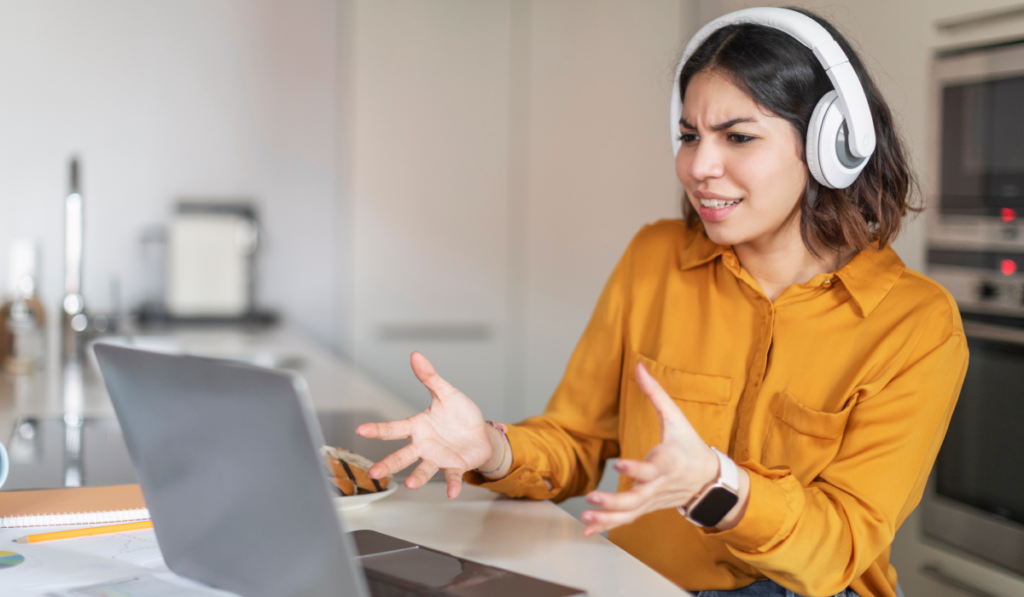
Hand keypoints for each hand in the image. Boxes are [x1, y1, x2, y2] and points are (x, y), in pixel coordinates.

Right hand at [356, 351, 496, 498]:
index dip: (377, 429)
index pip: (394, 428)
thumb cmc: (460, 415)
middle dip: (388, 464)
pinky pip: (451, 476)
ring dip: (416, 478)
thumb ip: (430, 377)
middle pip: (402, 456)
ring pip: (423, 469)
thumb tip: (416, 355)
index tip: (360, 429)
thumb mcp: (446, 393)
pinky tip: (450, 493)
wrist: (481, 433)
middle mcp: (423, 445)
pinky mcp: (454, 466)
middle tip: (374, 473)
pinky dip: (450, 485)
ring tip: (409, 484)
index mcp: (417, 427)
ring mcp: (437, 458)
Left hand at [580, 362, 732, 536]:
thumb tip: (639, 366)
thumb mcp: (676, 418)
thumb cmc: (689, 446)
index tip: (618, 464)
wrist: (709, 479)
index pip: (651, 468)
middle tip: (593, 498)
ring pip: (630, 513)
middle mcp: (659, 485)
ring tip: (587, 518)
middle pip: (637, 497)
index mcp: (667, 462)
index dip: (635, 468)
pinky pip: (627, 519)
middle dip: (615, 501)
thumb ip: (655, 394)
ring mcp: (653, 499)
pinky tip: (588, 530)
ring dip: (608, 517)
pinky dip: (608, 525)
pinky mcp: (647, 507)